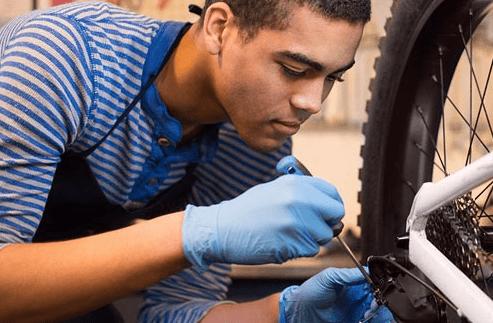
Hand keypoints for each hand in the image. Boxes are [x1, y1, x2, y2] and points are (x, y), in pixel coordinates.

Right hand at [182, 174, 343, 269]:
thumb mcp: (275, 189)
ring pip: (324, 235)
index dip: (330, 206)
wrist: (222, 229)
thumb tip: (327, 205)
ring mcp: (297, 221)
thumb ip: (302, 193)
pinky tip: (281, 243)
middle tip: (309, 227)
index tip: (324, 214)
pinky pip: (310, 250)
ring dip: (312, 239)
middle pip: (335, 215)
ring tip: (288, 234)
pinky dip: (300, 250)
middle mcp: (299, 199)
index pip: (332, 194)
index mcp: (295, 183)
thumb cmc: (248, 210)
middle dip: (326, 223)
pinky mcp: (292, 242)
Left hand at [279, 267, 394, 322]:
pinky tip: (365, 320)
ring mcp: (357, 313)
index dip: (379, 289)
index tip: (377, 293)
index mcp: (354, 284)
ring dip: (379, 315)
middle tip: (371, 307)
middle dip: (380, 304)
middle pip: (380, 301)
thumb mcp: (327, 277)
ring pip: (378, 314)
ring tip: (366, 315)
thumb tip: (365, 271)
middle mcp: (358, 299)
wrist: (298, 313)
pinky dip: (374, 321)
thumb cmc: (309, 293)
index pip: (374, 284)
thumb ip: (346, 274)